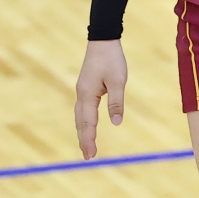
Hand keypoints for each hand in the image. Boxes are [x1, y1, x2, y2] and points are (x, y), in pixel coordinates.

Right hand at [74, 39, 127, 158]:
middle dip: (84, 140)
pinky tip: (87, 127)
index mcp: (88, 94)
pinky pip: (83, 110)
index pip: (88, 123)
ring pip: (80, 116)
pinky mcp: (86, 87)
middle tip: (88, 157)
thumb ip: (116, 102)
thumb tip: (116, 122)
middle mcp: (81, 94)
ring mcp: (82, 91)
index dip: (89, 139)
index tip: (91, 155)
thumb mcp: (118, 81)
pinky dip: (84, 121)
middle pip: (81, 122)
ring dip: (83, 132)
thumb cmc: (112, 59)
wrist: (102, 40)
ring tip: (86, 146)